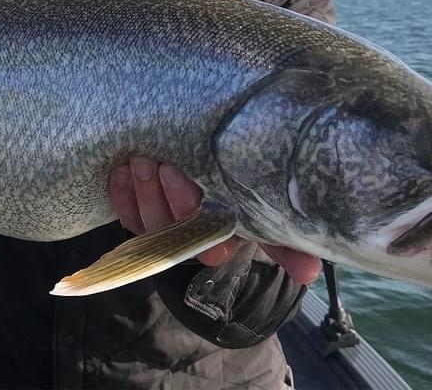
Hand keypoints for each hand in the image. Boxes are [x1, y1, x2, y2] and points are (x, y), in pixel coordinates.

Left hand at [109, 157, 320, 284]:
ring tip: (141, 160)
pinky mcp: (139, 215)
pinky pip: (125, 214)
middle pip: (173, 233)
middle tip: (163, 165)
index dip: (195, 215)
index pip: (210, 245)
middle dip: (166, 199)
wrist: (208, 160)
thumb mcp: (266, 207)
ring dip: (142, 193)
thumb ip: (284, 237)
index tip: (189, 181)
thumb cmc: (244, 183)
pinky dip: (121, 193)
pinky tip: (121, 170)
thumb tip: (310, 272)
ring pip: (147, 223)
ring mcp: (162, 227)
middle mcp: (191, 236)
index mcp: (224, 236)